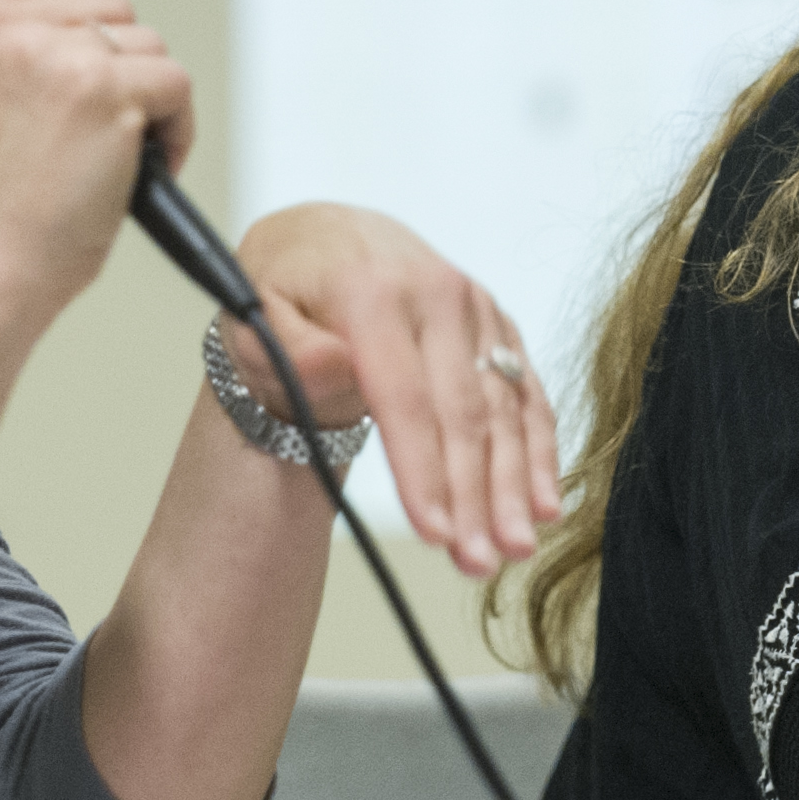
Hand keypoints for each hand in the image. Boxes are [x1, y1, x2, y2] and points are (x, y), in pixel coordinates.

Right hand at [0, 0, 192, 328]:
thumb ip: (3, 38)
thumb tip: (78, 10)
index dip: (74, 3)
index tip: (71, 55)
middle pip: (107, 0)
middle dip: (113, 62)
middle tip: (87, 126)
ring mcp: (48, 51)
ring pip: (145, 41)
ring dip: (145, 96)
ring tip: (107, 152)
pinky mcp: (103, 88)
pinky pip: (176, 81)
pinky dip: (174, 129)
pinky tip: (135, 167)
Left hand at [220, 204, 560, 576]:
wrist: (327, 237)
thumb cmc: (286, 287)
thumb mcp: (255, 311)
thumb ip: (288, 347)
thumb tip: (331, 365)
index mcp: (372, 290)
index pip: (404, 395)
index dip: (422, 468)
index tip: (433, 531)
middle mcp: (435, 292)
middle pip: (463, 411)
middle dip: (475, 495)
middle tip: (478, 561)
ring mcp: (474, 307)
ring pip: (503, 408)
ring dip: (513, 484)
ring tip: (514, 548)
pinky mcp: (497, 324)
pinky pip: (525, 392)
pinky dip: (538, 449)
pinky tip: (544, 502)